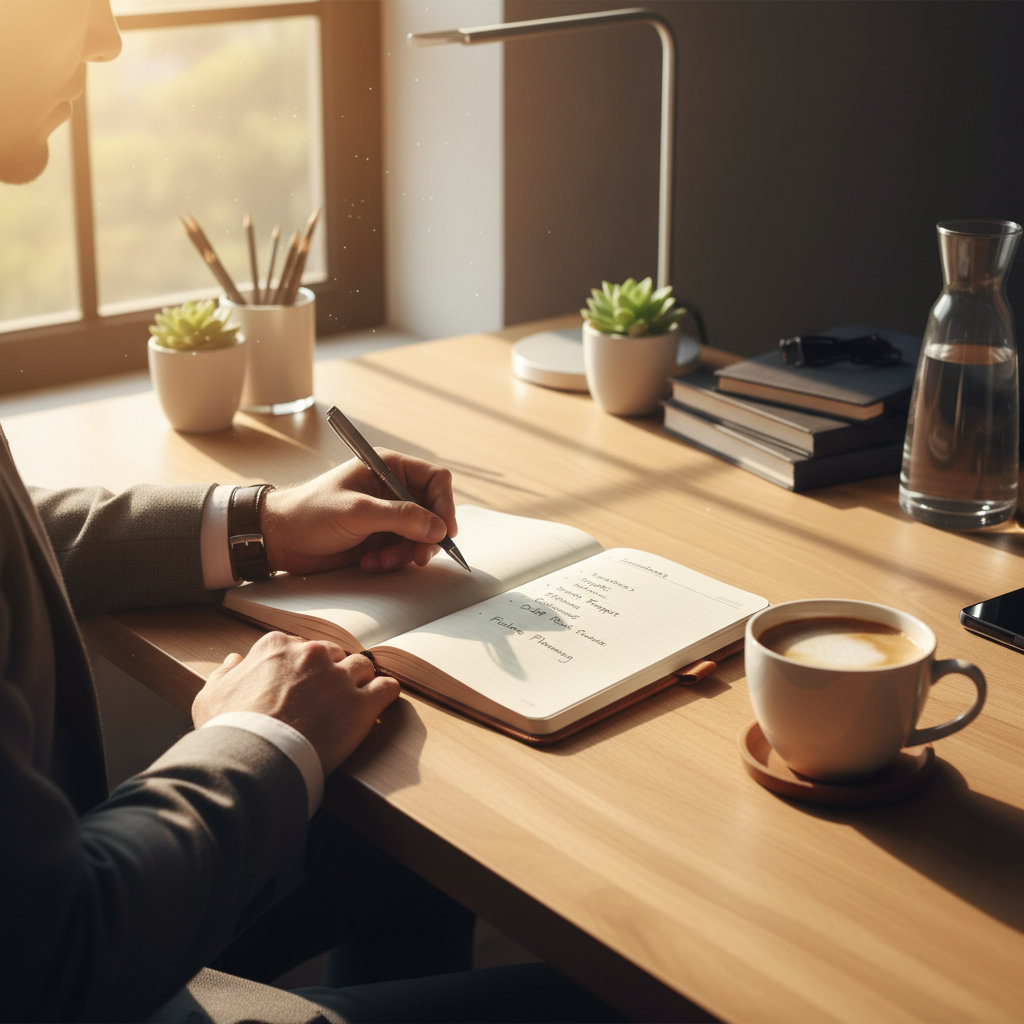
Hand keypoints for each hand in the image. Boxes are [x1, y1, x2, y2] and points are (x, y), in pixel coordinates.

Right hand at [192, 632, 399, 775]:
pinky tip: (379, 704)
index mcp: (277, 647)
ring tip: (353, 702)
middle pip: (335, 655)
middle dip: (332, 674)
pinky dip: (385, 694)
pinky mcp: (362, 704)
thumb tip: (235, 660)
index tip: (301, 687)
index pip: (301, 648)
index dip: (302, 669)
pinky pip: (387, 688)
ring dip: (360, 683)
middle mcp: (312, 654)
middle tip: (327, 699)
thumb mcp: (210, 696)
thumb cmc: (228, 731)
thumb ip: (225, 673)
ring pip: (362, 668)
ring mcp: (339, 677)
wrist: (252, 760)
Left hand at [261, 449, 456, 574]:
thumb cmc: (311, 513)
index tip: (444, 531)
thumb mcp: (358, 512)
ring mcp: (387, 516)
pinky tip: (369, 562)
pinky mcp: (379, 538)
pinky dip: (391, 561)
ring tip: (379, 560)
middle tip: (415, 556)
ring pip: (419, 537)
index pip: (435, 480)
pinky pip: (402, 552)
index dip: (444, 505)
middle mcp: (392, 490)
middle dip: (424, 537)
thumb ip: (401, 518)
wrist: (280, 539)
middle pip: (432, 512)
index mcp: (388, 468)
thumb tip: (439, 528)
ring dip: (404, 553)